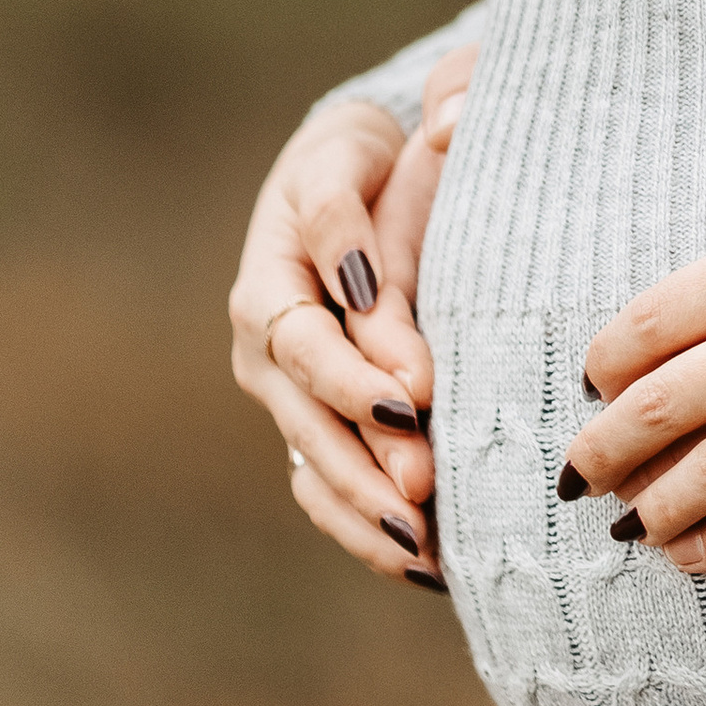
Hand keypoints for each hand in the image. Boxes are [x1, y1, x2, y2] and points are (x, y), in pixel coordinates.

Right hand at [228, 44, 476, 589]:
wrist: (341, 179)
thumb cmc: (362, 162)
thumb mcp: (364, 157)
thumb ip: (390, 173)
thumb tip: (439, 139)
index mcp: (272, 272)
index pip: (307, 332)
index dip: (357, 366)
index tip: (417, 390)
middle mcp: (265, 341)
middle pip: (308, 411)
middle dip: (364, 452)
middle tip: (423, 488)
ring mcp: (283, 391)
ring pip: (313, 459)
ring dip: (364, 506)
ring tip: (421, 546)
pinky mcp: (308, 422)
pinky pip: (323, 485)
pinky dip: (361, 528)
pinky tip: (418, 566)